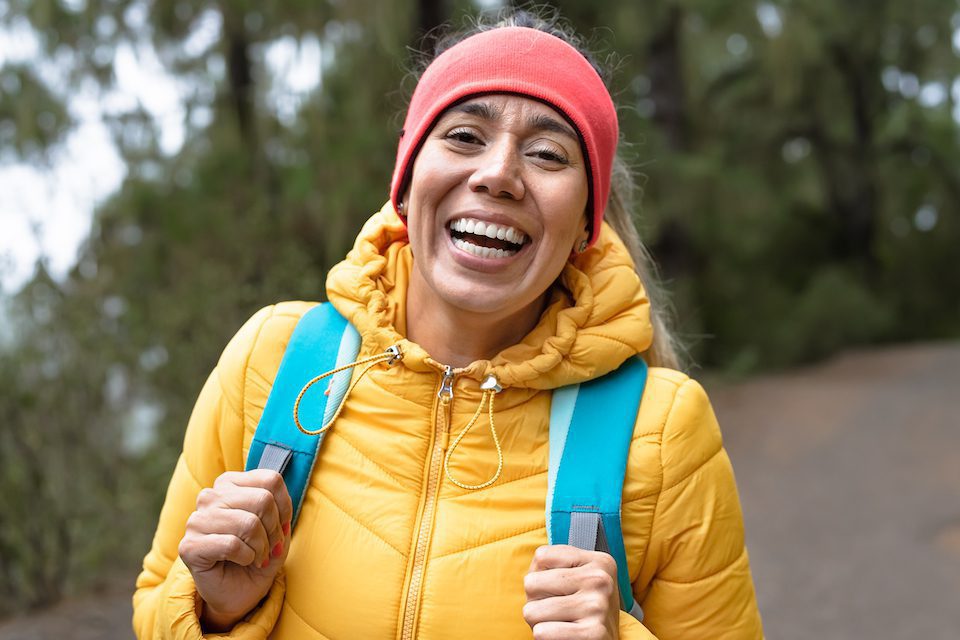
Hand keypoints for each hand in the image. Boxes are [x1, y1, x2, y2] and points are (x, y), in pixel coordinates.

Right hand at [178, 469, 292, 631]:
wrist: (237, 593)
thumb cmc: (256, 556)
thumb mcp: (278, 532)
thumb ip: (282, 515)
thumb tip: (282, 517)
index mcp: (229, 484)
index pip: (270, 480)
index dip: (285, 507)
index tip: (282, 527)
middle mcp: (210, 497)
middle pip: (263, 500)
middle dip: (274, 530)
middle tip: (270, 548)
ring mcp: (196, 520)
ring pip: (248, 523)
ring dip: (261, 547)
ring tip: (257, 557)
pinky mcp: (189, 546)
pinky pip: (232, 545)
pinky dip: (246, 557)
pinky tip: (242, 561)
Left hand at [523, 544, 619, 639]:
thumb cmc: (583, 610)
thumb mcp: (578, 578)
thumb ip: (553, 567)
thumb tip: (530, 578)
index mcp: (598, 561)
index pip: (541, 556)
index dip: (541, 576)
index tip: (559, 589)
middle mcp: (600, 580)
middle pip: (531, 583)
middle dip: (536, 601)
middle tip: (557, 610)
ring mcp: (597, 607)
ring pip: (531, 611)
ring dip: (539, 622)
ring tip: (560, 623)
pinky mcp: (592, 634)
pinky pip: (541, 632)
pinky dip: (545, 637)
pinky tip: (564, 635)